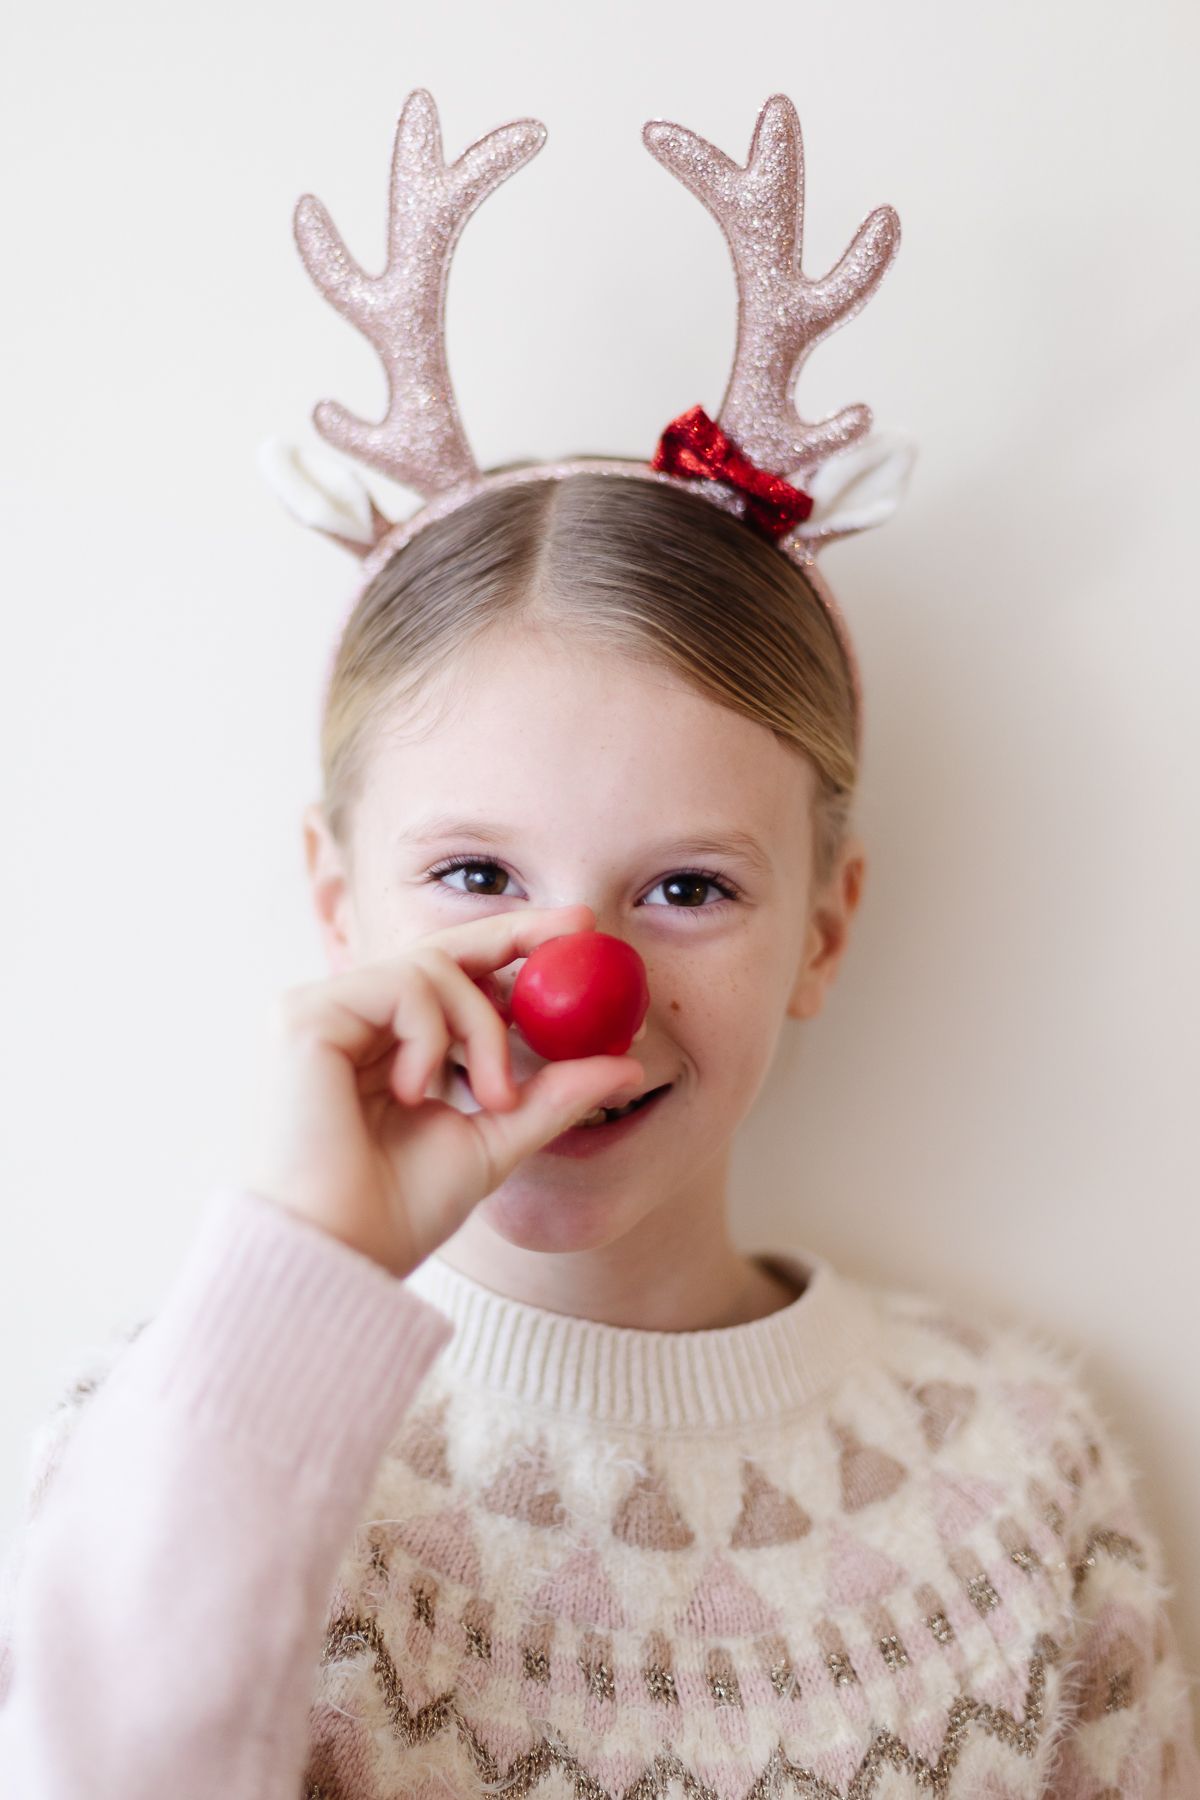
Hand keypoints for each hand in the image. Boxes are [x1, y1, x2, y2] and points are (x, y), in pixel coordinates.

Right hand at [243, 905, 644, 1277]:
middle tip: (578, 927)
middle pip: (441, 948)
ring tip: (492, 1096)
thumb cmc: (397, 1211)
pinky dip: (433, 1035)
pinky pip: (401, 987)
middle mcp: (351, 1018)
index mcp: (386, 1045)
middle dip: (516, 933)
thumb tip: (628, 1067)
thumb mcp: (495, 1140)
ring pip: (433, 967)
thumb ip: (552, 1097)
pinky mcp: (302, 1014)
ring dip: (484, 1028)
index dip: (513, 946)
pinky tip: (417, 1092)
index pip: (453, 976)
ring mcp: (323, 1011)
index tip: (578, 931)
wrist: (339, 1254)